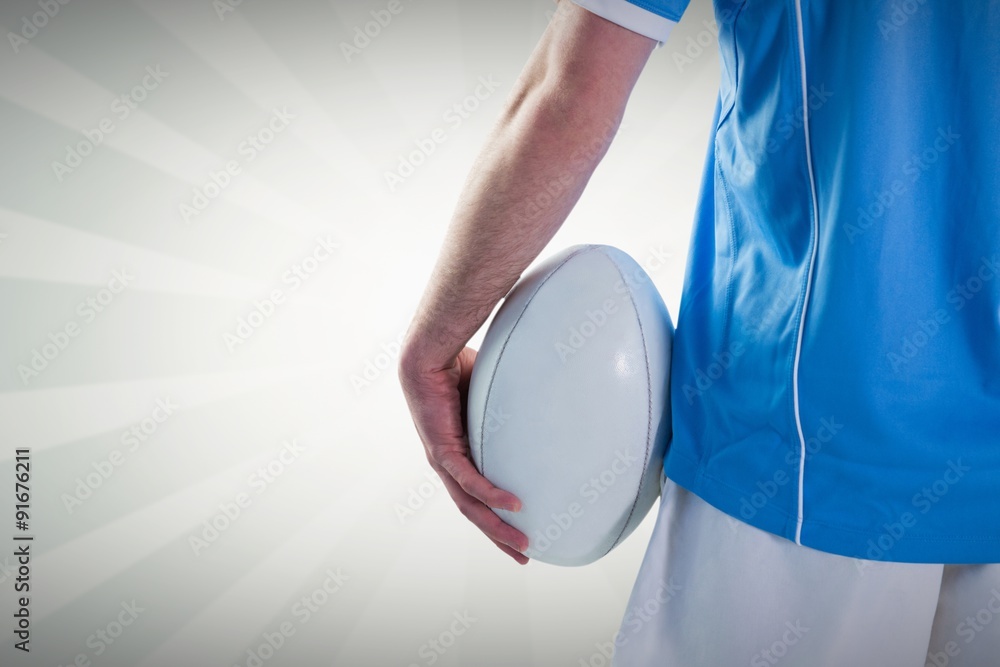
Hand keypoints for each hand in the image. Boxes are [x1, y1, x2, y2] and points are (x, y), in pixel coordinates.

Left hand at [399, 345, 528, 563]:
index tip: (521, 533)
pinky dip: (491, 494)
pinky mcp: (442, 449)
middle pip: (474, 511)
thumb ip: (510, 411)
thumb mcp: (491, 398)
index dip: (497, 517)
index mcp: (457, 455)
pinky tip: (513, 506)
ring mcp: (443, 460)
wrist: (428, 354)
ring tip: (522, 543)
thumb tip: (545, 404)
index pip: (477, 496)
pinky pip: (469, 479)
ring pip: (470, 505)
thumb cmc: (457, 369)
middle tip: (524, 555)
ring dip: (496, 527)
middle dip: (499, 537)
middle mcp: (447, 464)